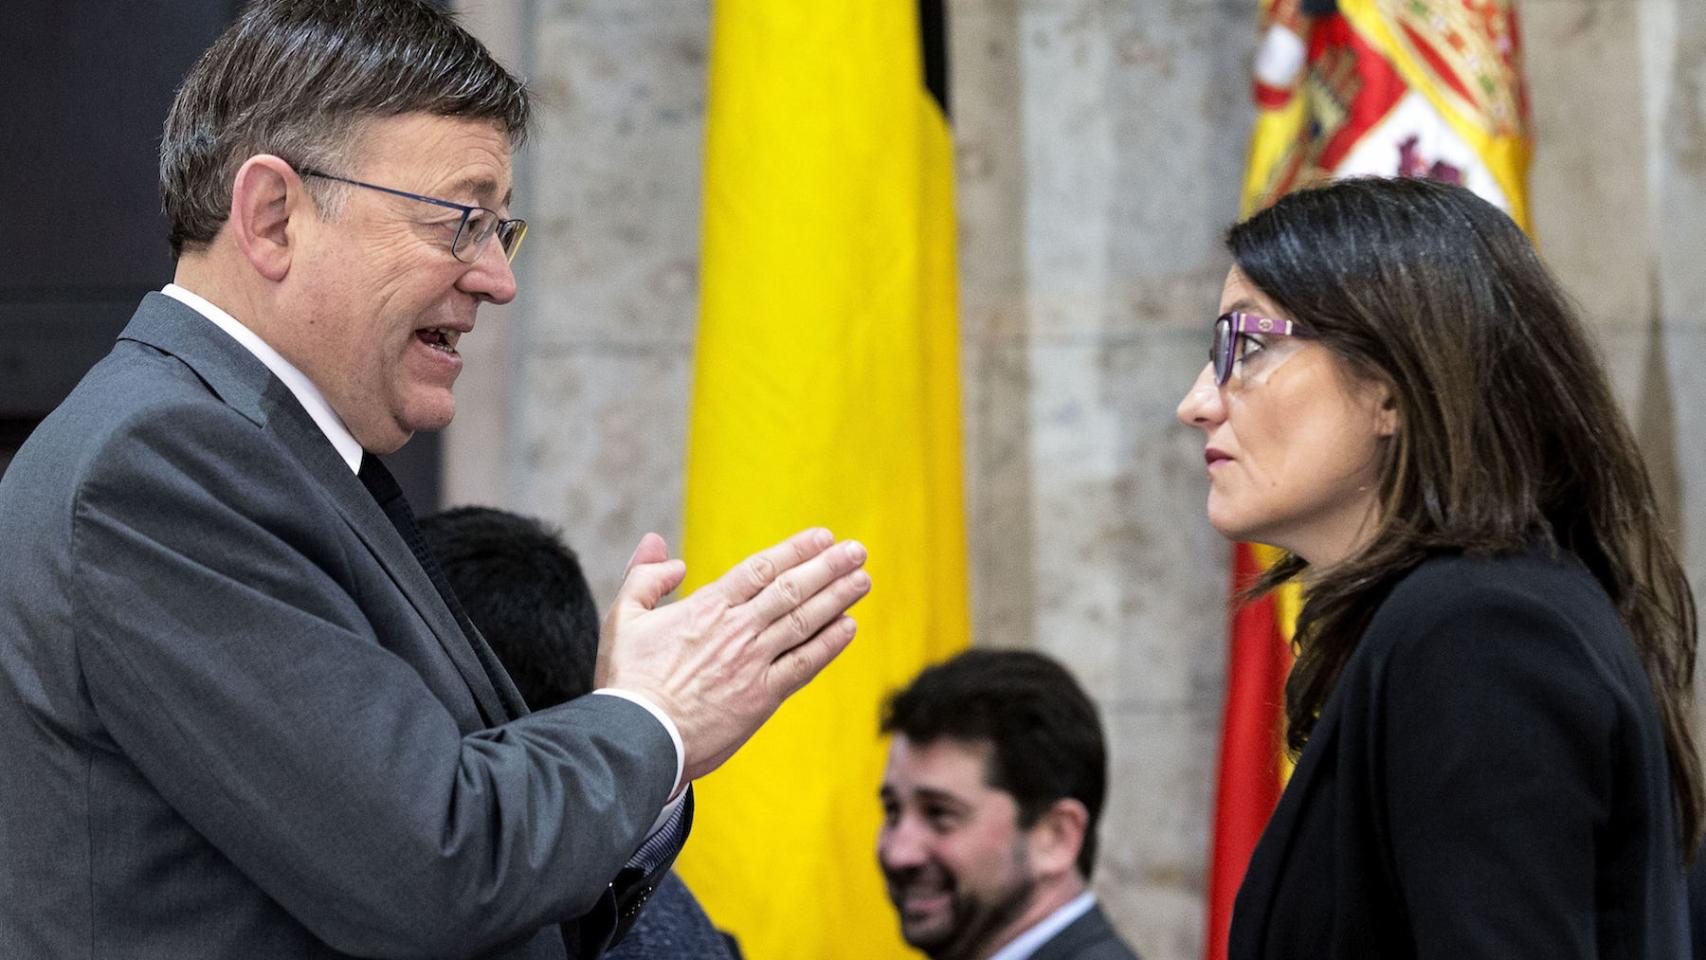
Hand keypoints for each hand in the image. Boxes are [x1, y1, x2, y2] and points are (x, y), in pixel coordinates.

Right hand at [597, 528, 869, 784]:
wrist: (639, 738)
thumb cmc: (627, 681)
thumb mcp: (624, 618)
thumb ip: (645, 578)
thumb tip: (665, 550)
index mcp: (707, 607)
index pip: (761, 568)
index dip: (796, 550)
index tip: (822, 537)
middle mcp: (737, 629)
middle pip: (792, 589)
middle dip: (828, 567)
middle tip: (857, 551)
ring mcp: (753, 662)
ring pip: (805, 622)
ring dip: (837, 598)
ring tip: (862, 579)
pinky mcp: (762, 696)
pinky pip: (805, 665)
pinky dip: (829, 645)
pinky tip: (849, 628)